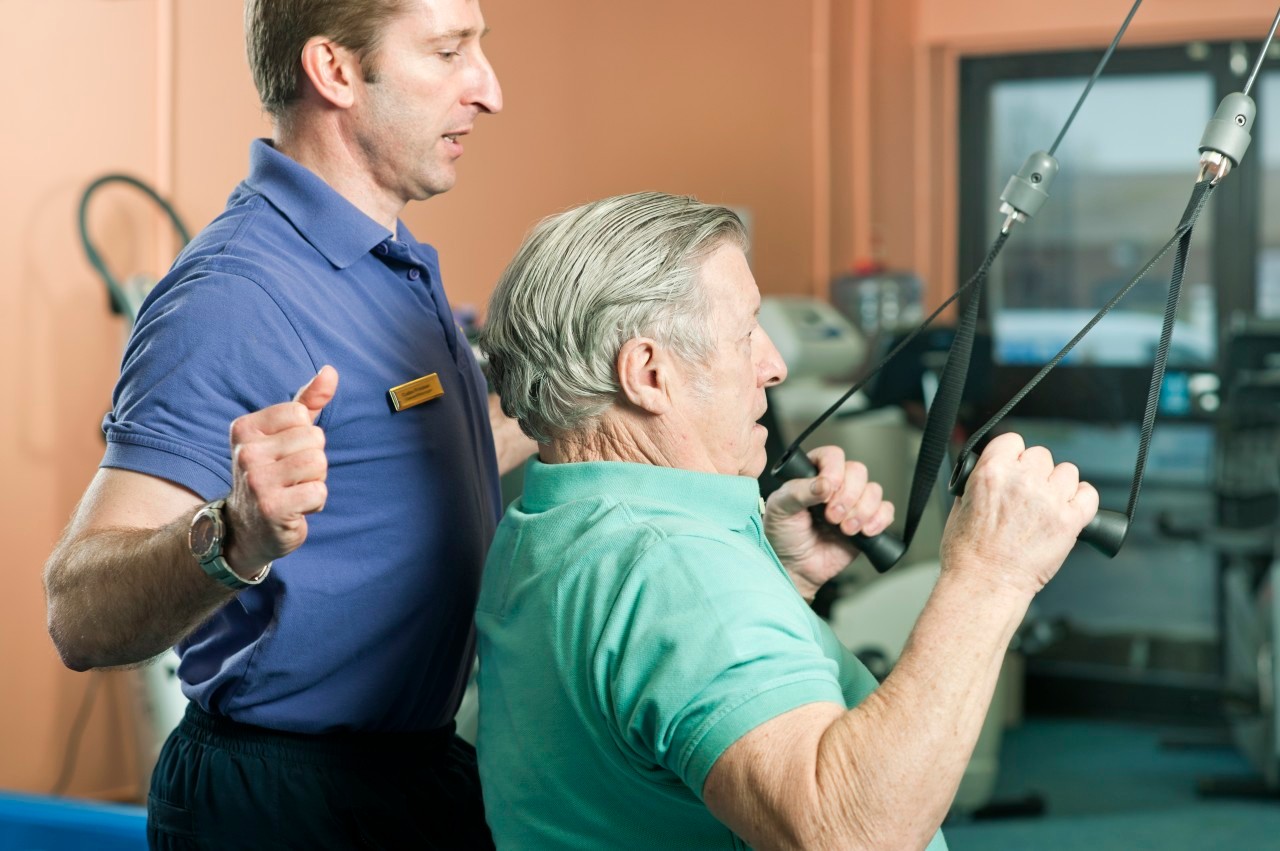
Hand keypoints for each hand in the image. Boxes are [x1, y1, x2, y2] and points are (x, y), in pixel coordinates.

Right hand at [221, 366, 337, 574]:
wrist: (249, 528)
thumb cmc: (273, 474)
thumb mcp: (285, 434)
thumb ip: (308, 401)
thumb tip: (331, 371)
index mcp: (245, 428)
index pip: (301, 414)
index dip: (305, 436)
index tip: (286, 454)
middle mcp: (246, 452)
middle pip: (314, 439)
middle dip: (314, 460)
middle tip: (291, 478)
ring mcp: (256, 481)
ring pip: (318, 463)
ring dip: (316, 480)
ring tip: (294, 491)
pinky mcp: (271, 508)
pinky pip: (318, 491)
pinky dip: (315, 502)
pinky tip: (296, 508)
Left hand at [764, 445, 894, 601]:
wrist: (795, 568)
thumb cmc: (782, 535)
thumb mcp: (780, 510)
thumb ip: (798, 492)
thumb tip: (824, 483)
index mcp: (812, 474)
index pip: (832, 456)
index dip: (834, 471)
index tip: (827, 492)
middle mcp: (836, 484)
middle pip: (858, 471)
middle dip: (848, 496)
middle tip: (832, 517)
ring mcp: (853, 502)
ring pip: (874, 490)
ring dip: (862, 511)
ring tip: (845, 530)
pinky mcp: (867, 521)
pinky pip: (886, 511)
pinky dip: (879, 520)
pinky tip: (864, 532)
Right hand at [941, 432, 1098, 596]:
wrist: (984, 583)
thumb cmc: (968, 554)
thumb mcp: (959, 506)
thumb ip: (979, 483)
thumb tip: (990, 475)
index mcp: (992, 472)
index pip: (1012, 441)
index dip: (1013, 454)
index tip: (1014, 465)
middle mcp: (1023, 481)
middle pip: (1041, 454)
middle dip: (1035, 471)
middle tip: (1028, 493)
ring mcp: (1049, 500)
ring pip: (1067, 471)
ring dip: (1059, 485)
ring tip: (1048, 504)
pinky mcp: (1069, 521)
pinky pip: (1089, 495)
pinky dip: (1082, 499)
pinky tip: (1070, 508)